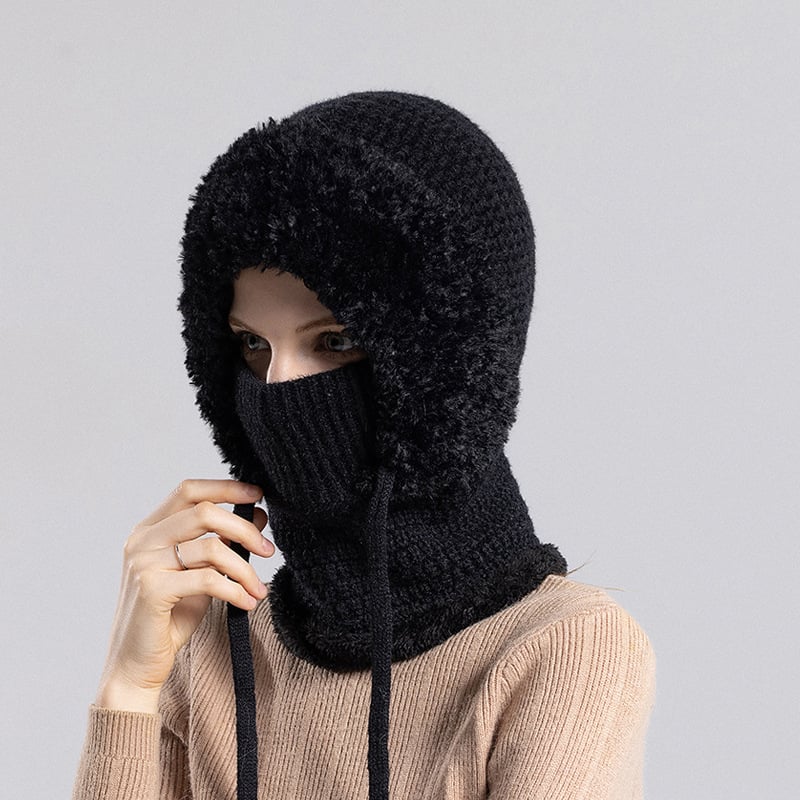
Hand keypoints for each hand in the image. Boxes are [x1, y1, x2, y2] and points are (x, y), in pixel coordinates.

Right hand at [95, 479, 273, 712]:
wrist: (137, 667)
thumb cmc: (170, 618)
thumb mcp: (200, 573)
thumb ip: (221, 543)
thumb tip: (258, 514)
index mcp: (150, 529)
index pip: (189, 490)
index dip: (226, 487)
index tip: (258, 494)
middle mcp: (142, 540)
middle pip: (204, 512)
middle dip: (244, 527)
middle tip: (268, 549)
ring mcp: (143, 563)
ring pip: (210, 547)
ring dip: (245, 568)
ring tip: (259, 588)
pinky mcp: (152, 590)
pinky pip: (207, 579)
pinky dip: (235, 590)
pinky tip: (248, 603)